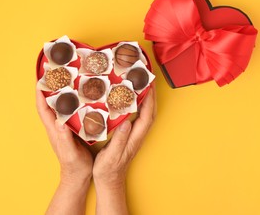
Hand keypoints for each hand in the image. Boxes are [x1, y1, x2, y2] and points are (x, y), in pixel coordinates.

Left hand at [36, 89, 92, 214]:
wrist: (78, 176)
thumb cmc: (75, 166)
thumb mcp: (70, 153)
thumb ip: (64, 138)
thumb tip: (59, 121)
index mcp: (54, 130)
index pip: (43, 109)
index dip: (40, 93)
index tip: (41, 78)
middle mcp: (57, 126)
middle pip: (50, 104)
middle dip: (50, 88)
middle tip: (55, 73)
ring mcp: (64, 128)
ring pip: (60, 107)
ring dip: (61, 93)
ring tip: (68, 79)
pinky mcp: (72, 130)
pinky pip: (69, 112)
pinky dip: (72, 102)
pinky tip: (80, 97)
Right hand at [93, 85, 156, 214]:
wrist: (109, 180)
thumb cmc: (108, 169)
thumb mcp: (111, 155)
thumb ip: (119, 140)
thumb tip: (127, 123)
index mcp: (134, 138)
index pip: (147, 115)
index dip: (149, 99)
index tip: (148, 84)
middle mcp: (138, 135)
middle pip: (150, 111)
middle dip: (151, 94)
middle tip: (147, 79)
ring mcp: (135, 135)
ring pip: (145, 113)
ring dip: (146, 98)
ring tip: (141, 84)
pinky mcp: (130, 135)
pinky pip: (138, 116)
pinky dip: (138, 105)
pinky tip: (131, 99)